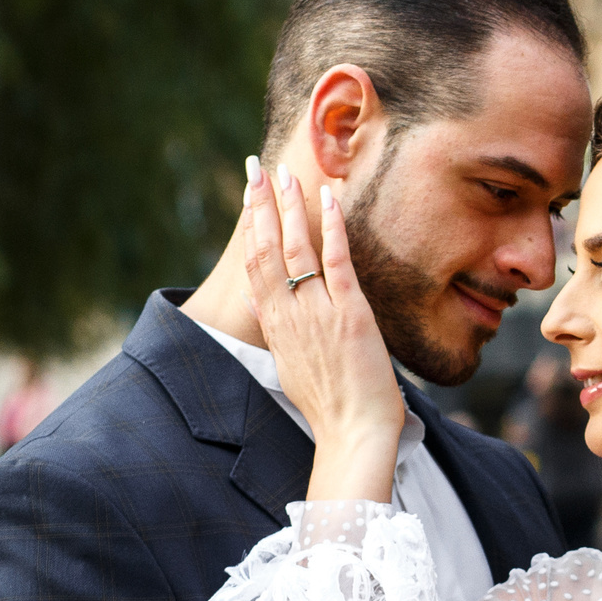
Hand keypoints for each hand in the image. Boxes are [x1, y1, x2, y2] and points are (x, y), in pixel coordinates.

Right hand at [240, 157, 406, 500]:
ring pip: (294, 249)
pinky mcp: (349, 312)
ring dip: (288, 207)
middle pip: (265, 250)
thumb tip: (256, 302)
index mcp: (276, 326)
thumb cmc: (330, 406)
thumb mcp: (290, 366)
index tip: (249, 196)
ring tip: (284, 173)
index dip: (250, 227)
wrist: (352, 432)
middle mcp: (289, 314)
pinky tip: (326, 197)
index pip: (255, 266)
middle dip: (260, 206)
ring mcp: (317, 311)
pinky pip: (335, 259)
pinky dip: (330, 226)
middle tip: (255, 168)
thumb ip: (274, 329)